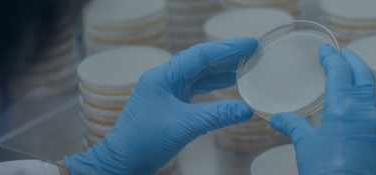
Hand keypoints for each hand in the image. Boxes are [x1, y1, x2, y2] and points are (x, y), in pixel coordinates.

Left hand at [64, 37, 258, 174]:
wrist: (123, 161)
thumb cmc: (145, 141)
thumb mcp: (185, 126)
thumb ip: (217, 115)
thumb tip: (246, 110)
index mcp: (163, 76)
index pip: (200, 55)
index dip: (227, 49)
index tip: (250, 44)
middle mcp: (164, 79)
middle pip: (200, 61)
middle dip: (227, 57)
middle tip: (252, 52)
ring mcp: (166, 91)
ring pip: (199, 75)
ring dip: (222, 70)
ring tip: (245, 66)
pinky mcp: (169, 104)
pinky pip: (195, 88)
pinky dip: (213, 86)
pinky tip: (228, 85)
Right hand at [271, 44, 375, 173]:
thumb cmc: (327, 172)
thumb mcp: (305, 147)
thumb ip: (294, 126)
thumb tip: (278, 118)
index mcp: (344, 106)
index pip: (340, 72)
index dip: (333, 58)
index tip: (327, 49)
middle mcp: (365, 111)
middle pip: (364, 77)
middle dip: (353, 62)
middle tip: (344, 54)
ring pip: (371, 96)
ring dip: (360, 83)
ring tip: (347, 79)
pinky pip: (373, 114)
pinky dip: (363, 103)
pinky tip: (353, 110)